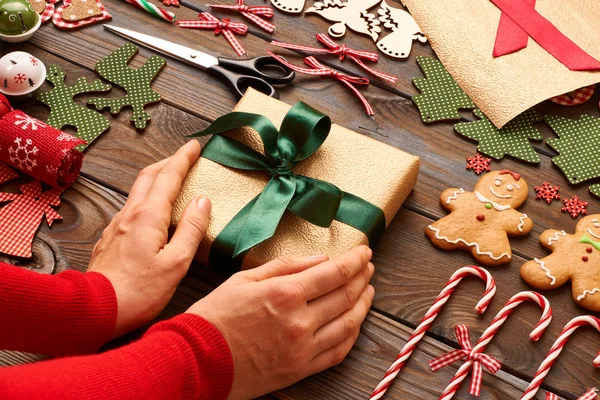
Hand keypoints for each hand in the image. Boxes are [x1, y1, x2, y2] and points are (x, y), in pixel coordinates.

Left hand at [87, 140, 210, 337]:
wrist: (95, 309)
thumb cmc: (140, 291)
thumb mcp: (176, 262)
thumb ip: (191, 228)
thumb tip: (203, 200)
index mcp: (149, 216)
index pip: (169, 177)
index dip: (183, 159)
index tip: (195, 145)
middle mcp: (130, 214)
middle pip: (149, 176)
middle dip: (168, 162)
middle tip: (184, 156)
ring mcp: (117, 225)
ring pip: (137, 190)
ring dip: (155, 178)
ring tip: (170, 178)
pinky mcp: (110, 238)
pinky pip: (131, 207)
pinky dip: (146, 196)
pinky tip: (152, 209)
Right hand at [187, 246, 374, 399]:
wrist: (196, 360)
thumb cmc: (215, 316)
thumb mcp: (245, 279)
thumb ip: (286, 266)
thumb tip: (319, 259)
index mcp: (285, 294)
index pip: (334, 273)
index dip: (354, 260)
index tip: (364, 251)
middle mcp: (300, 321)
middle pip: (345, 296)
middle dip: (361, 277)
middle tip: (367, 267)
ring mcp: (303, 348)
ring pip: (348, 324)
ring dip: (363, 304)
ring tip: (368, 290)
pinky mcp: (300, 369)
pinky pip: (338, 352)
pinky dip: (352, 335)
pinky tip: (354, 322)